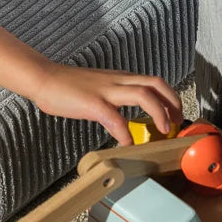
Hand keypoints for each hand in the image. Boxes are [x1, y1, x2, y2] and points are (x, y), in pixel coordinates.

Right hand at [29, 62, 181, 145]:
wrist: (44, 79)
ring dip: (159, 113)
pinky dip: (124, 132)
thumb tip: (125, 117)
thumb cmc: (68, 86)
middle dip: (173, 103)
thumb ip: (115, 97)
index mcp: (121, 78)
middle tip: (176, 124)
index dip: (171, 97)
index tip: (175, 115)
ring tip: (163, 131)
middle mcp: (118, 81)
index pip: (155, 82)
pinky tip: (126, 144)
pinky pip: (115, 118)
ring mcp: (106, 91)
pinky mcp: (93, 103)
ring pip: (144, 94)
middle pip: (157, 84)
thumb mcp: (100, 88)